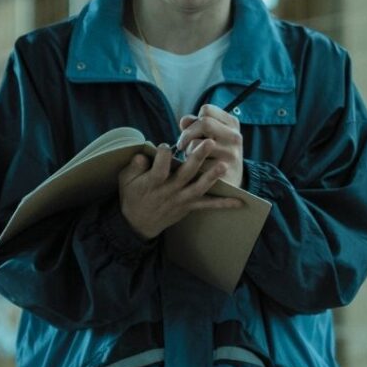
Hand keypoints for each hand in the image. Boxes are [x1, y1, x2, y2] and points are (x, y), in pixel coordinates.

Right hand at [119, 142, 243, 239]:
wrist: (138, 224)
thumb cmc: (132, 196)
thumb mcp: (125, 180)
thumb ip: (134, 166)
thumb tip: (144, 155)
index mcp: (153, 182)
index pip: (160, 166)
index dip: (163, 153)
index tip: (163, 145)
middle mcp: (169, 191)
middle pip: (185, 173)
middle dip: (197, 157)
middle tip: (209, 142)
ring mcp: (181, 199)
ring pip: (199, 188)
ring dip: (212, 176)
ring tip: (224, 165)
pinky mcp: (189, 206)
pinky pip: (208, 206)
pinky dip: (224, 204)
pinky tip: (240, 202)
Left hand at [176, 105, 243, 186]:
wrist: (230, 185)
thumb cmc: (214, 155)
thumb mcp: (210, 136)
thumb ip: (195, 125)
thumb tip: (184, 121)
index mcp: (232, 123)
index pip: (206, 110)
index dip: (194, 120)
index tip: (191, 131)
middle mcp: (235, 136)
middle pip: (203, 122)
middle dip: (187, 134)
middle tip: (181, 145)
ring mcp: (231, 153)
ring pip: (197, 143)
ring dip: (188, 151)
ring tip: (191, 157)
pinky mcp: (222, 170)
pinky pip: (196, 162)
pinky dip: (191, 164)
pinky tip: (196, 168)